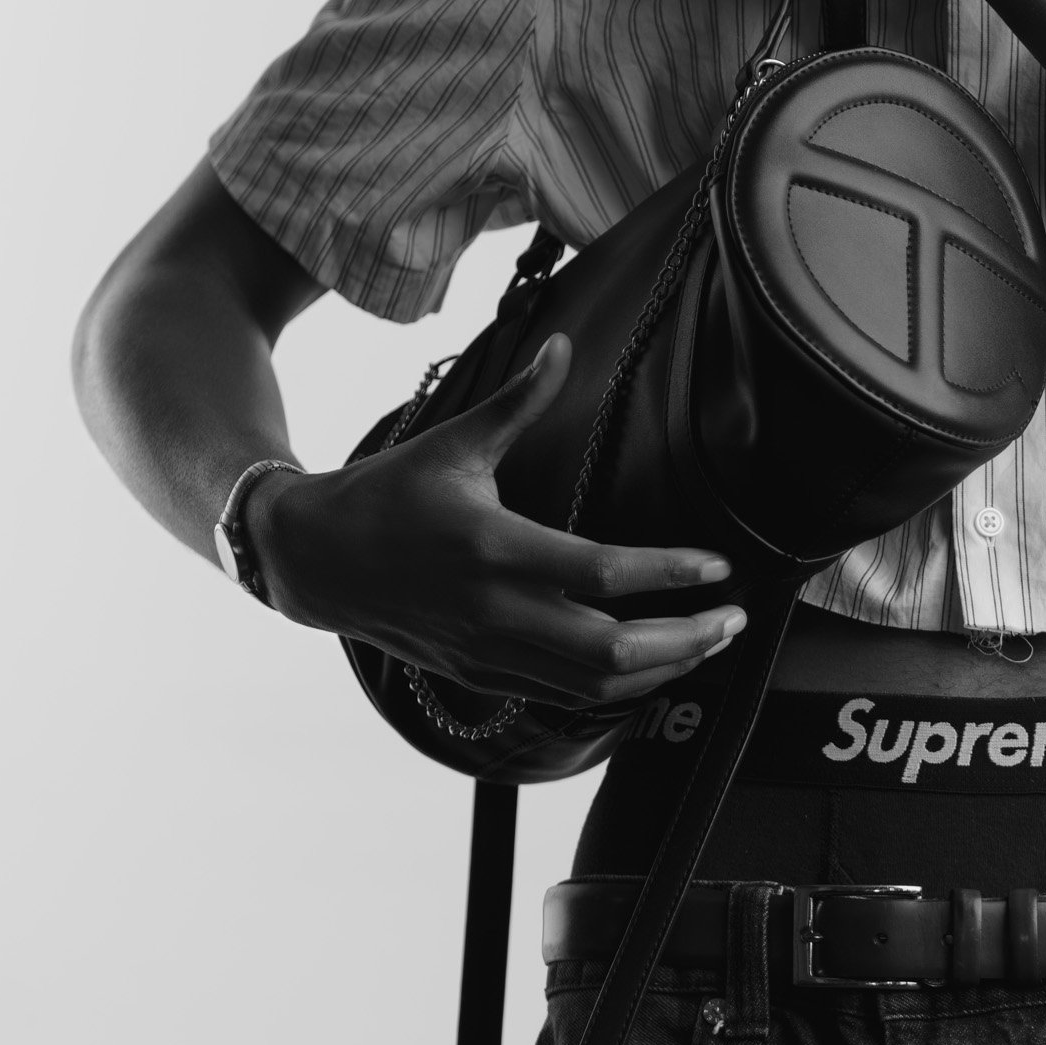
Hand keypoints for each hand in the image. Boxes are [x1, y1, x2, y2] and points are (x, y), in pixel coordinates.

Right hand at [250, 335, 746, 704]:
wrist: (313, 560)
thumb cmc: (386, 494)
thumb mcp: (453, 443)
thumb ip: (519, 401)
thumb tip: (562, 346)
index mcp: (494, 548)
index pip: (602, 574)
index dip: (669, 573)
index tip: (719, 568)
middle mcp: (495, 610)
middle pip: (610, 651)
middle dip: (684, 641)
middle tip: (732, 619)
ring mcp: (487, 651)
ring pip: (591, 686)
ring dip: (660, 671)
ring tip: (707, 644)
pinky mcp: (480, 673)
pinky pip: (561, 698)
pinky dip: (614, 691)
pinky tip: (649, 668)